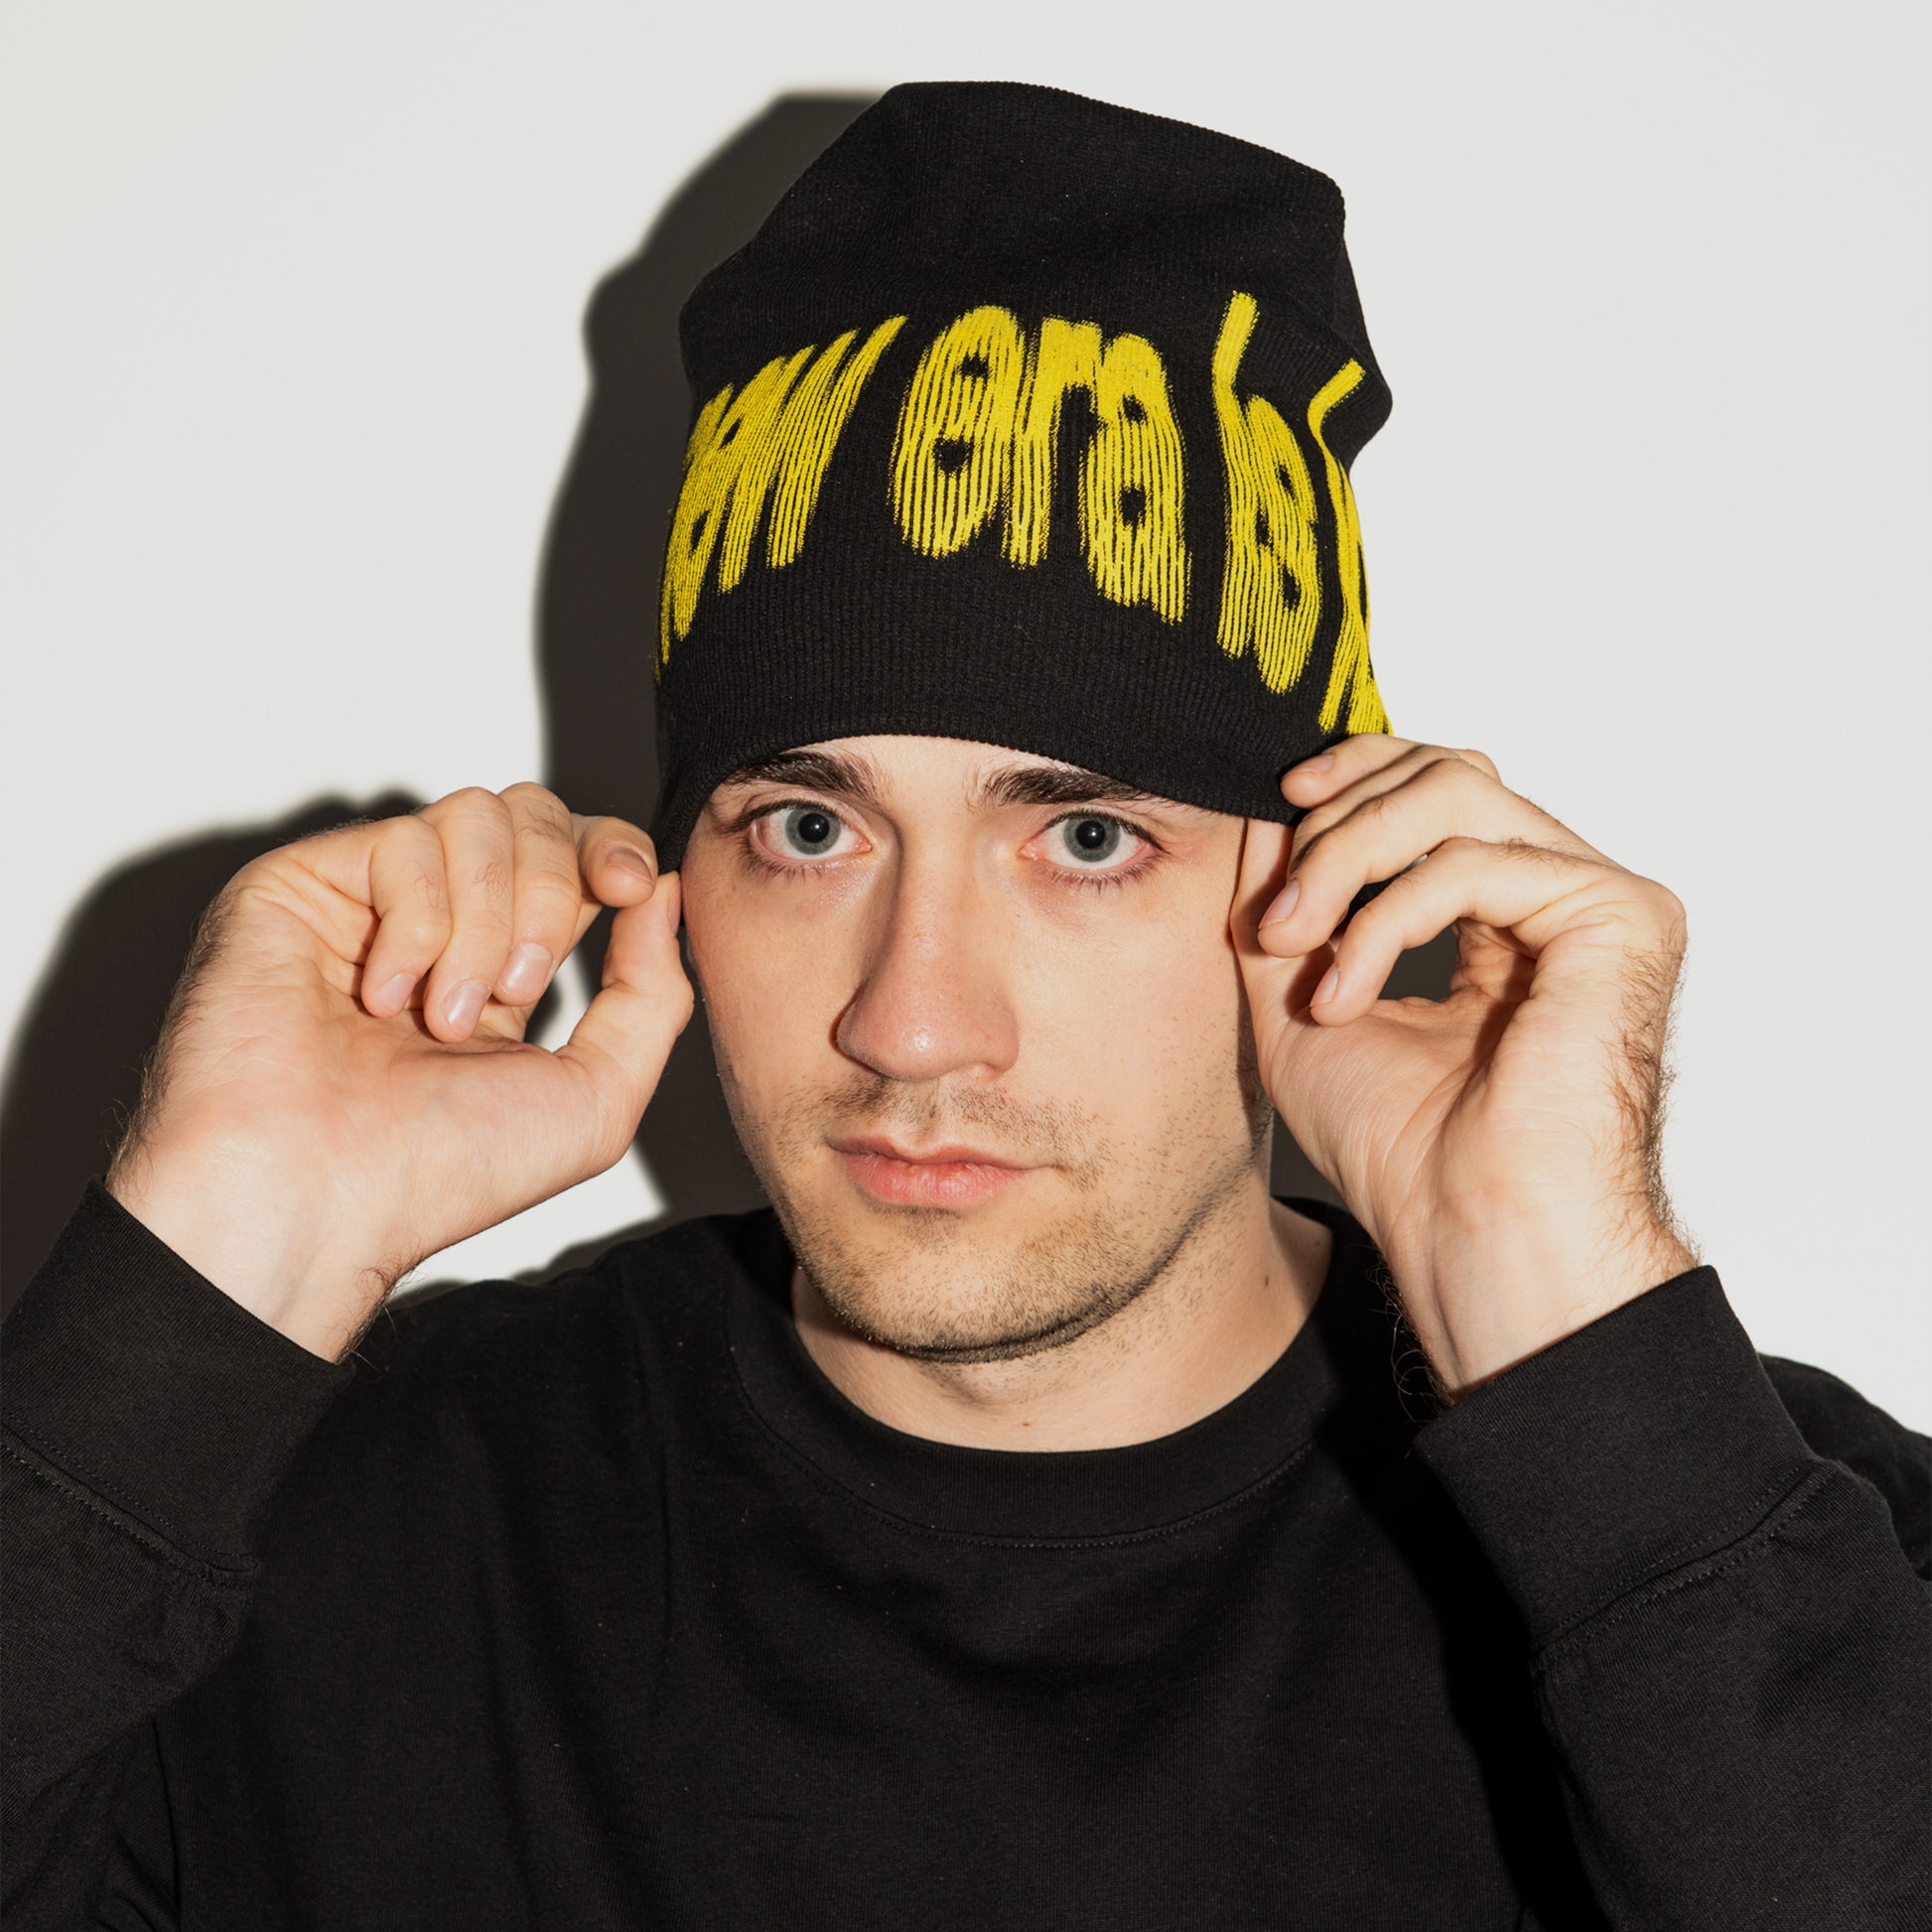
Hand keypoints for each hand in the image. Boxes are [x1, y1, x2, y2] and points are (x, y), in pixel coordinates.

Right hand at [108, 785, 692, 1359]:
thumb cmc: (439, 1172)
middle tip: (521, 991)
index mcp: (509, 969)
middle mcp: (442, 925)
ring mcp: (370, 899)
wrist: (320, 1196)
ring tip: (446, 1014)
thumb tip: (666, 890)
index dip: (616, 851)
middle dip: (553, 893)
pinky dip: (415, 924)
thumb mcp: (597, 1097)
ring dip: (484, 922)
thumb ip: (651, 993)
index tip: (633, 888)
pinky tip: (381, 1000)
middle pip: (536, 815)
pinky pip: (403, 841)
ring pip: (476, 816)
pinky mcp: (303, 882)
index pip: (579, 855)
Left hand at [1234, 737, 1693, 1395]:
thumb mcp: (1302, 997)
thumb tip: (1266, 809)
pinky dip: (1383, 921)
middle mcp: (1559, 896)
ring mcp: (1597, 903)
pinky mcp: (1620, 919)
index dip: (1356, 774)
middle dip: (1335, 826)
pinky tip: (1341, 995)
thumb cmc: (1402, 1150)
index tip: (1278, 804)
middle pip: (1446, 774)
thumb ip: (1289, 899)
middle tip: (1274, 916)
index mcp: (1504, 913)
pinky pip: (1471, 866)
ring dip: (1344, 861)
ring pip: (1456, 798)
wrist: (1467, 1236)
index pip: (1437, 788)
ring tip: (1290, 944)